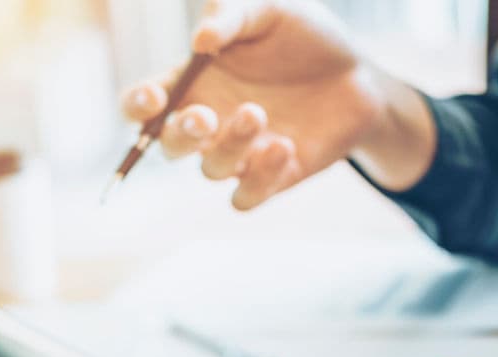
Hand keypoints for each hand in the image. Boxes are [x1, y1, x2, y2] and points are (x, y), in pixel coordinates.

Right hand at [122, 0, 434, 209]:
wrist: (361, 73)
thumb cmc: (308, 37)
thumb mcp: (270, 9)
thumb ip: (232, 15)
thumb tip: (201, 41)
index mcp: (195, 82)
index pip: (144, 104)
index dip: (137, 106)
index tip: (154, 98)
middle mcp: (211, 123)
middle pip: (170, 145)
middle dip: (180, 135)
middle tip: (204, 118)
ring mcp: (240, 153)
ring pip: (211, 170)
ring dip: (228, 146)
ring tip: (258, 114)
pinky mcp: (272, 178)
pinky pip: (245, 197)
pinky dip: (258, 180)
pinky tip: (284, 146)